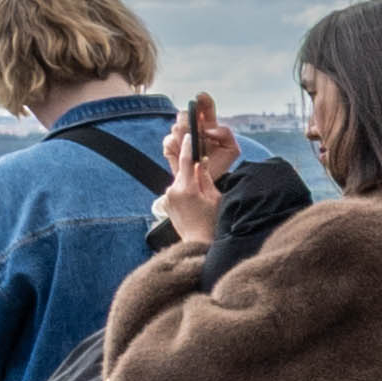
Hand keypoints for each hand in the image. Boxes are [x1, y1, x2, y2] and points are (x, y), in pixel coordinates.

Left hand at [154, 100, 229, 247]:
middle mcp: (173, 191)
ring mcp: (168, 198)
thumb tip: (202, 162)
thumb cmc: (212, 223)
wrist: (198, 244)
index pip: (187, 161)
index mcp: (186, 188)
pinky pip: (177, 191)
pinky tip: (195, 203)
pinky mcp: (166, 204)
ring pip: (180, 182)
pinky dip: (186, 191)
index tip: (189, 136)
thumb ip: (206, 178)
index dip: (188, 147)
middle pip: (183, 171)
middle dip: (193, 169)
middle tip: (204, 168)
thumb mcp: (215, 198)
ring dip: (190, 182)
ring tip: (203, 196)